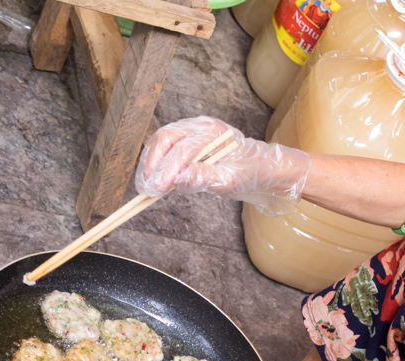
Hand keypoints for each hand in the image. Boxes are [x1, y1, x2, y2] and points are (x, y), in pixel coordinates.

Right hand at [135, 116, 310, 214]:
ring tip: (146, 187)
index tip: (156, 189)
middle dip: (152, 164)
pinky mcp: (186, 137)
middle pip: (165, 138)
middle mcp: (200, 125)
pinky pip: (164, 146)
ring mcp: (192, 128)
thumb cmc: (248, 174)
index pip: (182, 148)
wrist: (258, 168)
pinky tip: (155, 179)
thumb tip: (175, 180)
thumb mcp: (229, 181)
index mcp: (214, 133)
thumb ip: (202, 178)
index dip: (166, 169)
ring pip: (160, 140)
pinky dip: (156, 162)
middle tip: (145, 189)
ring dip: (150, 163)